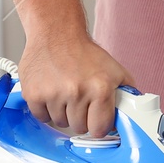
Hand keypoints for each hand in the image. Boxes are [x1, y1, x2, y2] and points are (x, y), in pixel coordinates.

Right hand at [15, 34, 133, 138]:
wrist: (57, 32)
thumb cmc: (84, 52)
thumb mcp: (115, 71)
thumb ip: (126, 95)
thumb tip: (130, 118)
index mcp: (100, 88)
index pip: (99, 129)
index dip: (97, 124)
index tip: (95, 118)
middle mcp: (77, 92)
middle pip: (79, 128)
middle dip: (80, 117)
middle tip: (79, 98)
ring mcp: (53, 94)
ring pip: (60, 123)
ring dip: (63, 112)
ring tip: (65, 90)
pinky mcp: (33, 94)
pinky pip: (42, 117)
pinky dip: (46, 109)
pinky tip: (52, 91)